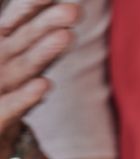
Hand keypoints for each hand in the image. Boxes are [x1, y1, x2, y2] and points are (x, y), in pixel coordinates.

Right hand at [0, 0, 78, 146]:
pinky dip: (25, 97)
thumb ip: (32, 45)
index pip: (16, 23)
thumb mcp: (19, 68)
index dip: (31, 7)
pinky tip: (45, 85)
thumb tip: (61, 26)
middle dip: (46, 25)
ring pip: (21, 69)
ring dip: (43, 53)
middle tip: (74, 10)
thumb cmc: (3, 96)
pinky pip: (9, 108)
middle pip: (23, 41)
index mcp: (2, 49)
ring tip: (67, 37)